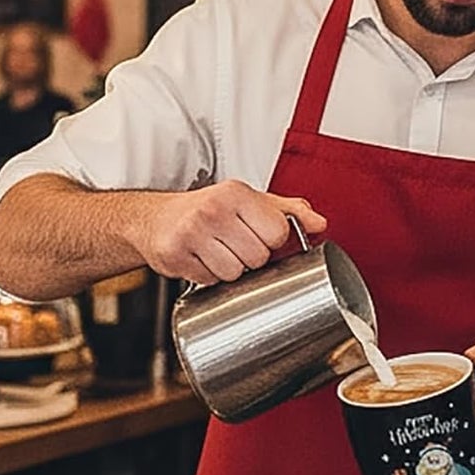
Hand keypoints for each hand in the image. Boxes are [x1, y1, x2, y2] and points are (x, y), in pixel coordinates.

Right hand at [128, 179, 326, 284]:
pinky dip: (208, 276)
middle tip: (234, 245)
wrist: (154, 219)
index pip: (277, 233)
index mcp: (235, 193)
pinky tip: (200, 261)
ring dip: (230, 270)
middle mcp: (212, 210)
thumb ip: (287, 211)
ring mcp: (190, 234)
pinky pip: (210, 281)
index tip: (258, 236)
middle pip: (258, 258)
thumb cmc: (206, 210)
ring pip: (235, 273)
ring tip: (217, 254)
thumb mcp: (247, 201)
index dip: (272, 242)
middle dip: (250, 258)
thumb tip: (320, 224)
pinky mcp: (174, 256)